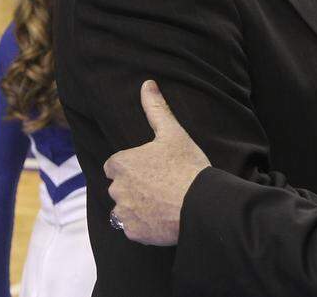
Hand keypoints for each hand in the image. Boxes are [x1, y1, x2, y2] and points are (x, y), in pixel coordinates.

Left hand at [104, 81, 210, 246]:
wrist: (201, 203)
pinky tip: (162, 218)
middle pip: (119, 187)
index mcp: (121, 164)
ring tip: (162, 202)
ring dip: (137, 206)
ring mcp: (124, 213)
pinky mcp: (134, 232)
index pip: (115, 165)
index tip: (151, 168)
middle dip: (134, 187)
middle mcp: (116, 189)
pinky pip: (133, 228)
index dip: (133, 166)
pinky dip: (143, 225)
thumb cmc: (186, 166)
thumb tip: (147, 84)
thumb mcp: (173, 133)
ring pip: (124, 208)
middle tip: (160, 185)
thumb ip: (156, 109)